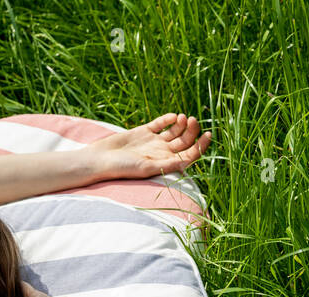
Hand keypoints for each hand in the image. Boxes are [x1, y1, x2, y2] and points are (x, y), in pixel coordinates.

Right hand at [83, 113, 212, 181]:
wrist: (100, 160)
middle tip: (192, 120)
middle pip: (185, 141)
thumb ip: (167, 164)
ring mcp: (153, 142)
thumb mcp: (146, 167)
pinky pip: (161, 124)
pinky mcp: (143, 132)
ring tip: (182, 117)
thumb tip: (188, 162)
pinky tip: (172, 116)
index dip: (202, 145)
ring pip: (176, 132)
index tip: (208, 134)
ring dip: (183, 124)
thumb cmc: (122, 168)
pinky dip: (168, 119)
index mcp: (165, 164)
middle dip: (192, 130)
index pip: (190, 155)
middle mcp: (162, 153)